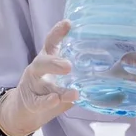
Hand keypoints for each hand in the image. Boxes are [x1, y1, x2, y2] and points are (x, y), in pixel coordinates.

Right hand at [0, 20, 79, 135]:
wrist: (23, 112)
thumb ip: (80, 71)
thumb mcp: (62, 77)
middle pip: (43, 62)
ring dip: (58, 88)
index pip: (51, 42)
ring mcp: (32, 86)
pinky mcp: (30, 102)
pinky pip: (38, 102)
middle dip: (55, 62)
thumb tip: (112, 68)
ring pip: (42, 84)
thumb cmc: (48, 90)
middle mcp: (38, 69)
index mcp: (47, 58)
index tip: (68, 23)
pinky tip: (55, 100)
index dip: (58, 32)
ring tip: (73, 93)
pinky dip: (46, 102)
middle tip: (69, 66)